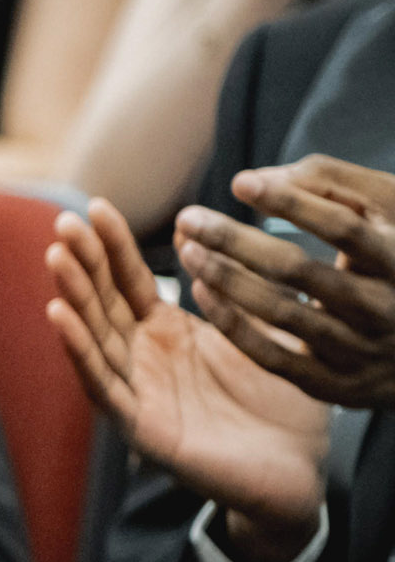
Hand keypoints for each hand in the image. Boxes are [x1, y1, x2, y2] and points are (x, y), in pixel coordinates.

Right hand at [47, 198, 329, 561]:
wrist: (299, 470)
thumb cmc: (285, 404)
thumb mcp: (270, 331)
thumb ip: (247, 288)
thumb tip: (227, 236)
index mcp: (169, 334)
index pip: (131, 282)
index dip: (113, 245)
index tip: (96, 207)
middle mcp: (144, 359)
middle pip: (103, 303)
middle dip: (82, 262)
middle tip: (63, 223)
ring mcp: (139, 393)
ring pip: (95, 338)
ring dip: (72, 296)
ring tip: (56, 259)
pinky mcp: (141, 428)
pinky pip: (103, 385)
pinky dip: (79, 350)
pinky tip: (59, 317)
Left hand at [168, 157, 394, 408]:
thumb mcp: (387, 210)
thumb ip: (330, 182)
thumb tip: (257, 178)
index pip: (344, 228)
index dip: (291, 203)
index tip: (240, 182)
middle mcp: (384, 309)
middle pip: (300, 272)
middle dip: (236, 242)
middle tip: (189, 217)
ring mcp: (359, 350)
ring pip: (281, 314)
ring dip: (227, 279)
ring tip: (188, 249)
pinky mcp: (332, 383)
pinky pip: (272, 357)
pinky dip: (232, 324)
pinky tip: (202, 290)